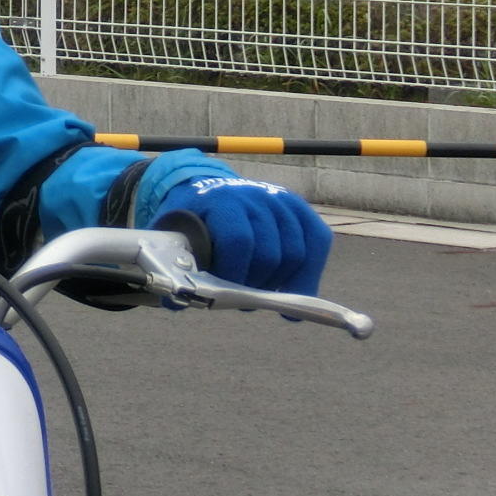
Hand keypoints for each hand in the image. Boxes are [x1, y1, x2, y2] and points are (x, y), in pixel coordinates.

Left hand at [149, 175, 331, 294]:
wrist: (207, 192)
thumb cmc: (192, 223)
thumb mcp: (177, 239)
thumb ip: (177, 269)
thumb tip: (178, 303)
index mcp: (222, 200)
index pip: (239, 240)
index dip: (234, 273)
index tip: (223, 292)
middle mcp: (257, 195)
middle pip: (271, 253)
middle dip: (256, 286)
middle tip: (241, 300)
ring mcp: (282, 200)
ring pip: (297, 254)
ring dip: (280, 284)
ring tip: (259, 294)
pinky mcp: (302, 210)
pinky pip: (319, 242)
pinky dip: (309, 274)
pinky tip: (297, 295)